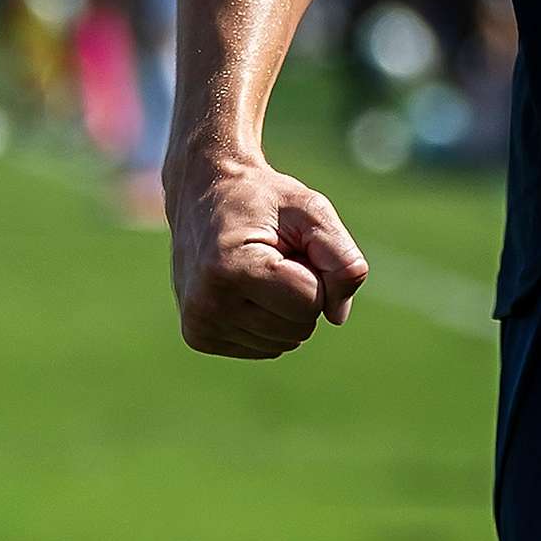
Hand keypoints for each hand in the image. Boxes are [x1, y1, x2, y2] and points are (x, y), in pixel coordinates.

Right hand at [167, 154, 368, 358]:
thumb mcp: (313, 212)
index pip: (311, 303)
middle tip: (274, 256)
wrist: (205, 193)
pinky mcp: (199, 337)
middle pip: (300, 327)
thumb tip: (337, 316)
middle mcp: (206, 305)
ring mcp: (198, 326)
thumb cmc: (265, 200)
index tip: (288, 243)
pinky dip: (270, 320)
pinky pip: (267, 347)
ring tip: (260, 270)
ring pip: (285, 342)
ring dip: (286, 307)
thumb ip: (341, 260)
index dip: (317, 273)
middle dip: (303, 291)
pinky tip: (248, 288)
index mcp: (230, 270)